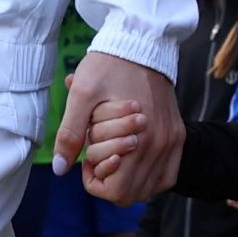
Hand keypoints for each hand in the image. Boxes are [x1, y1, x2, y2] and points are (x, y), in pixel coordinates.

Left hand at [59, 47, 183, 204]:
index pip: (116, 191)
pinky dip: (150, 177)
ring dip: (129, 180)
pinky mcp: (177, 135)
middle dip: (109, 181)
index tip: (86, 157)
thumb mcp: (81, 95)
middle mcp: (160, 145)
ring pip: (150, 187)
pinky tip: (134, 163)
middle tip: (98, 155)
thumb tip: (61, 169)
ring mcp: (172, 141)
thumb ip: (70, 134)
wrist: (140, 42)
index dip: (94, 181)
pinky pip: (167, 174)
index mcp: (138, 140)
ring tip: (114, 156)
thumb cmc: (108, 65)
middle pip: (132, 194)